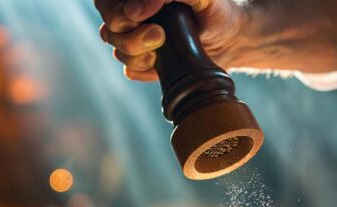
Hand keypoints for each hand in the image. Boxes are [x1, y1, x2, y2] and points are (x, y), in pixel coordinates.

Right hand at [94, 0, 246, 80]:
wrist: (230, 40)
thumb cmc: (215, 10)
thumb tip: (137, 9)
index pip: (106, 3)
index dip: (117, 11)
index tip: (142, 15)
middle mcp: (132, 15)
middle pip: (109, 28)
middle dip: (131, 36)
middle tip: (160, 35)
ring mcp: (136, 40)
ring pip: (118, 50)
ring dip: (140, 54)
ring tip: (165, 46)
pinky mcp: (145, 64)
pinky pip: (131, 71)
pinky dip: (146, 70)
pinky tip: (164, 64)